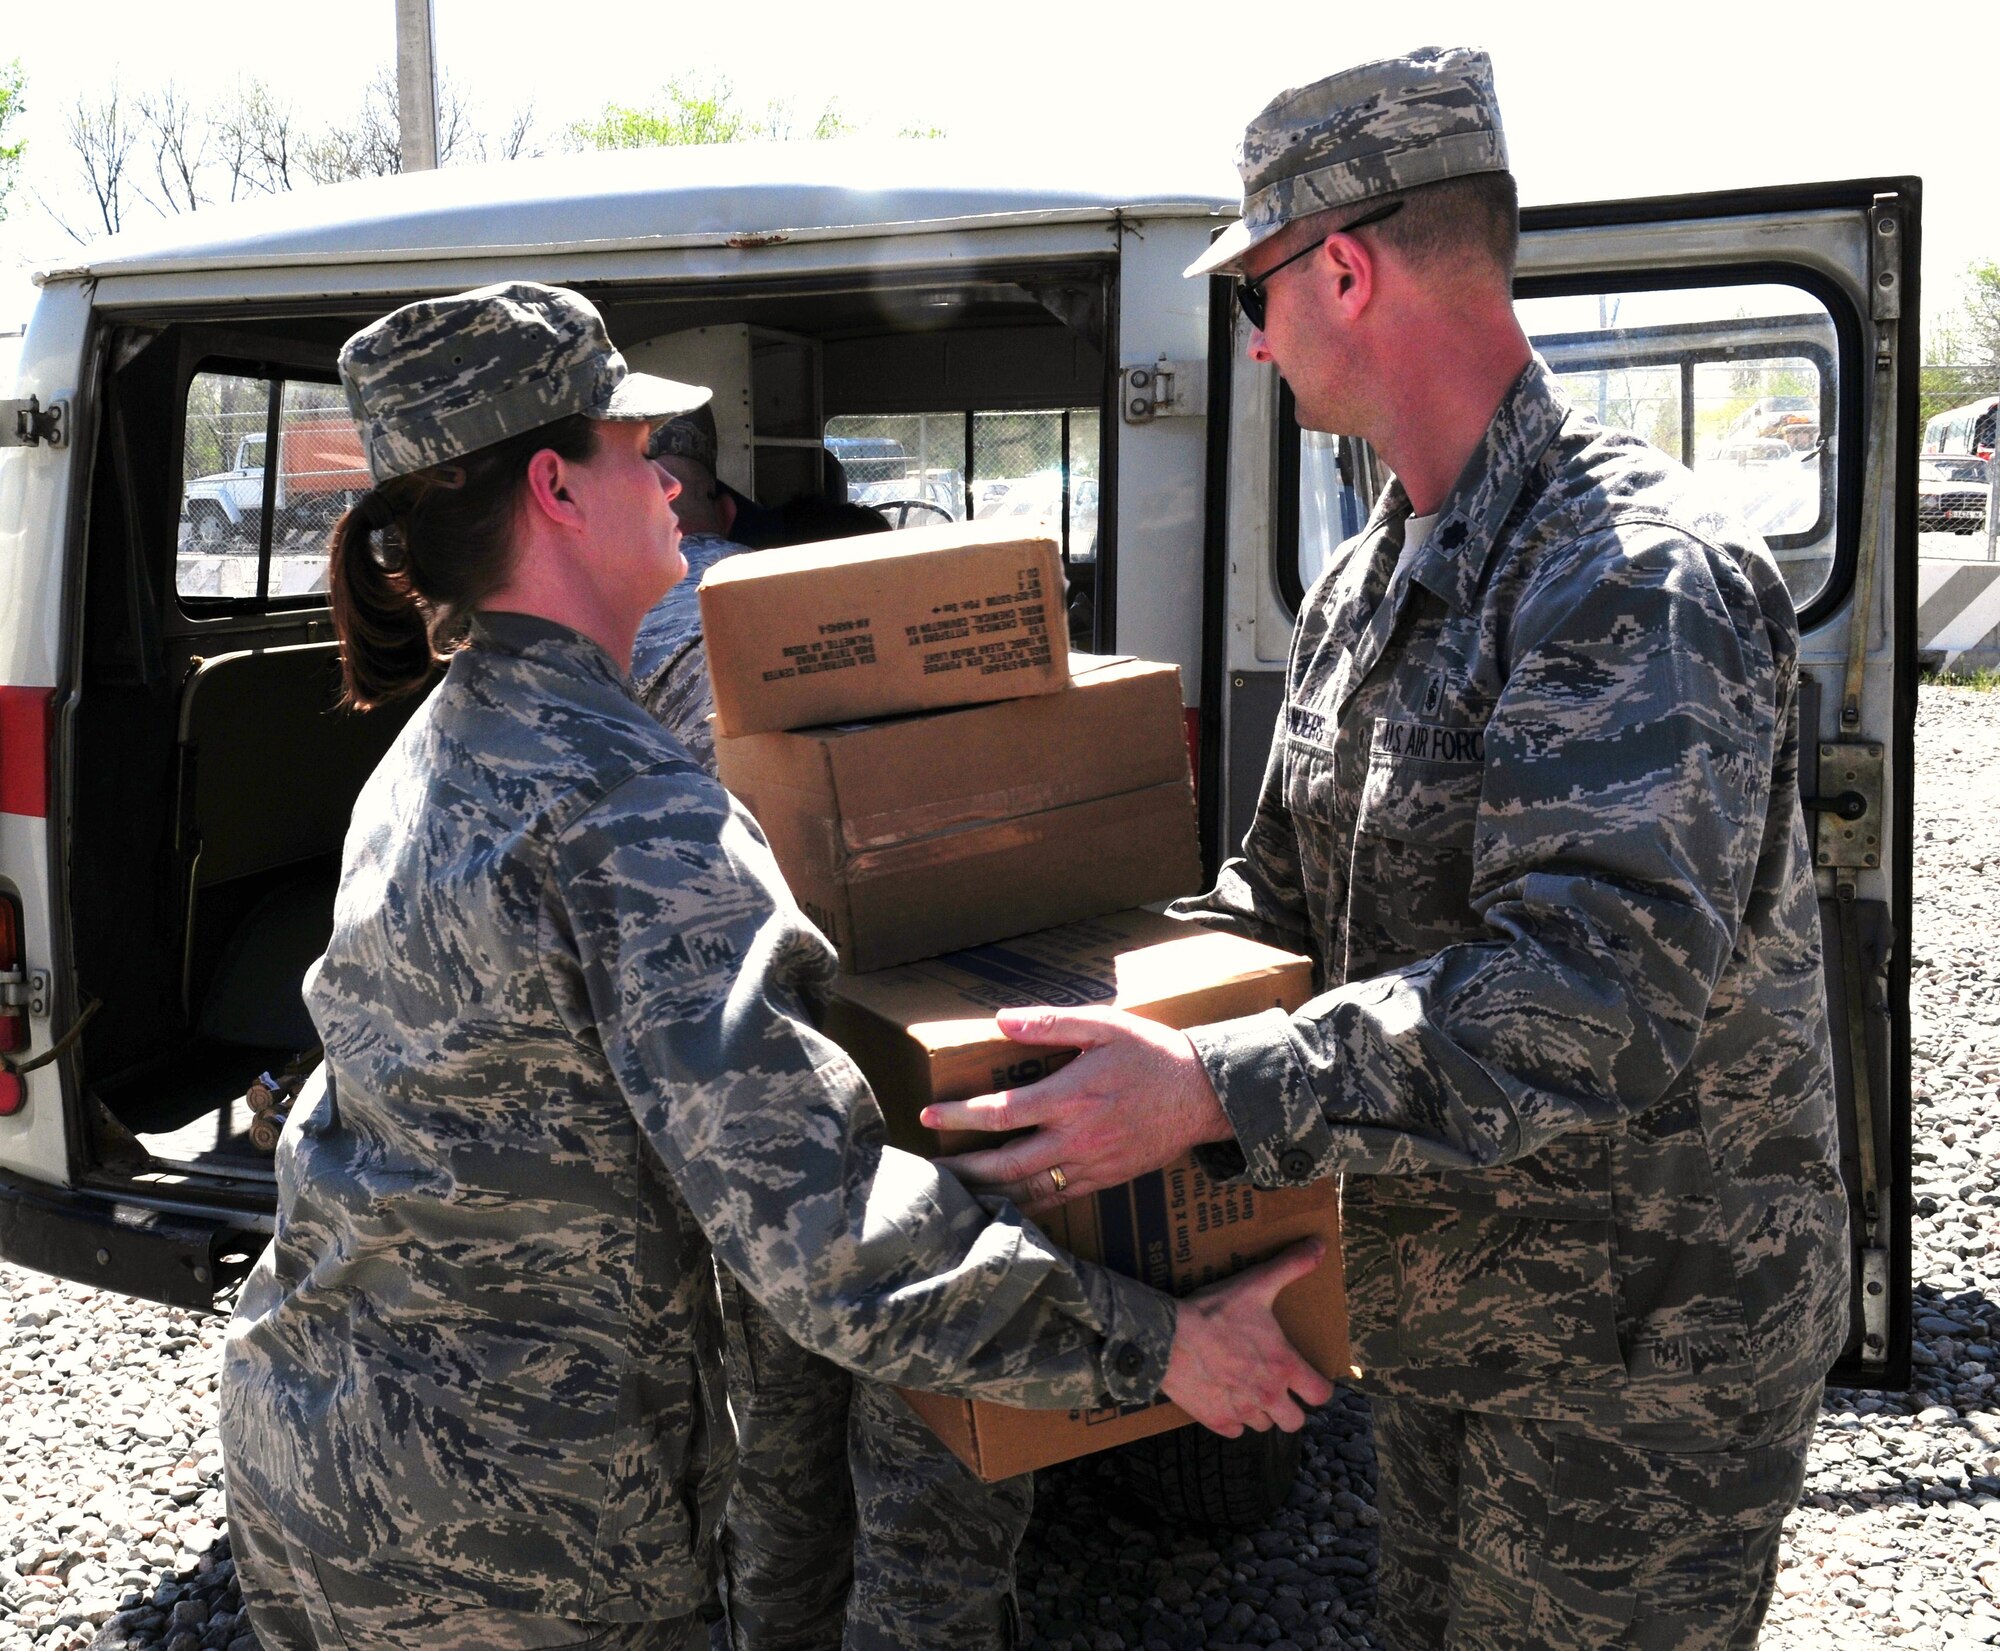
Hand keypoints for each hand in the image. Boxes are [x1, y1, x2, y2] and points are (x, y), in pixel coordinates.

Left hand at [924, 1007, 1232, 1215]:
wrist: (1203, 1095)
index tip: (927, 1116)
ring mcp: (1090, 1165)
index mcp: (1070, 1098)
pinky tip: (1004, 1202)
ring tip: (958, 1188)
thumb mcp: (1104, 1025)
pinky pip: (1056, 1200)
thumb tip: (1002, 1020)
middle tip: (932, 1168)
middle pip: (1005, 1165)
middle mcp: (1076, 1138)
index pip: (999, 1114)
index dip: (958, 1118)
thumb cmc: (1152, 1053)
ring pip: (1027, 1191)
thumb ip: (1051, 1023)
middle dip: (964, 1168)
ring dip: (989, 1192)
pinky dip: (1024, 1206)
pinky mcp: (1104, 1179)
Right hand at [1158, 1238, 1335, 1435]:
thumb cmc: (1214, 1312)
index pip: (1321, 1396)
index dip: (1318, 1388)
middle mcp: (1268, 1396)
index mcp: (1284, 1367)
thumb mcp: (1256, 1284)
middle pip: (1294, 1422)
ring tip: (1248, 1390)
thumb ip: (1291, 1266)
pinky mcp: (1215, 1420)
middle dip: (1290, 1408)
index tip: (1308, 1380)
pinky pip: (1234, 1431)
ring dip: (1260, 1412)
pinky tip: (1223, 1397)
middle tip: (1277, 1388)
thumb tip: (1320, 1245)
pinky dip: (1231, 1419)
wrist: (1168, 1336)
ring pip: (1263, 1426)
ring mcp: (1241, 1411)